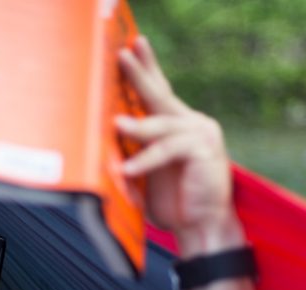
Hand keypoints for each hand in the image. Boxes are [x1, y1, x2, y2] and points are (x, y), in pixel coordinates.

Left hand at [116, 37, 244, 255]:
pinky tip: (129, 170)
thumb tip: (101, 143)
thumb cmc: (174, 204)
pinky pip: (168, 149)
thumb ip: (131, 155)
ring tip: (116, 125)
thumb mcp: (145, 175)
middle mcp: (191, 123)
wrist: (202, 228)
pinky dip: (146, 160)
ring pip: (161, 124)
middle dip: (140, 73)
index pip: (158, 92)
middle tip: (123, 54)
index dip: (146, 68)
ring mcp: (201, 134)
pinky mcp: (203, 150)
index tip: (132, 46)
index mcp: (177, 126)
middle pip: (160, 94)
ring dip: (136, 126)